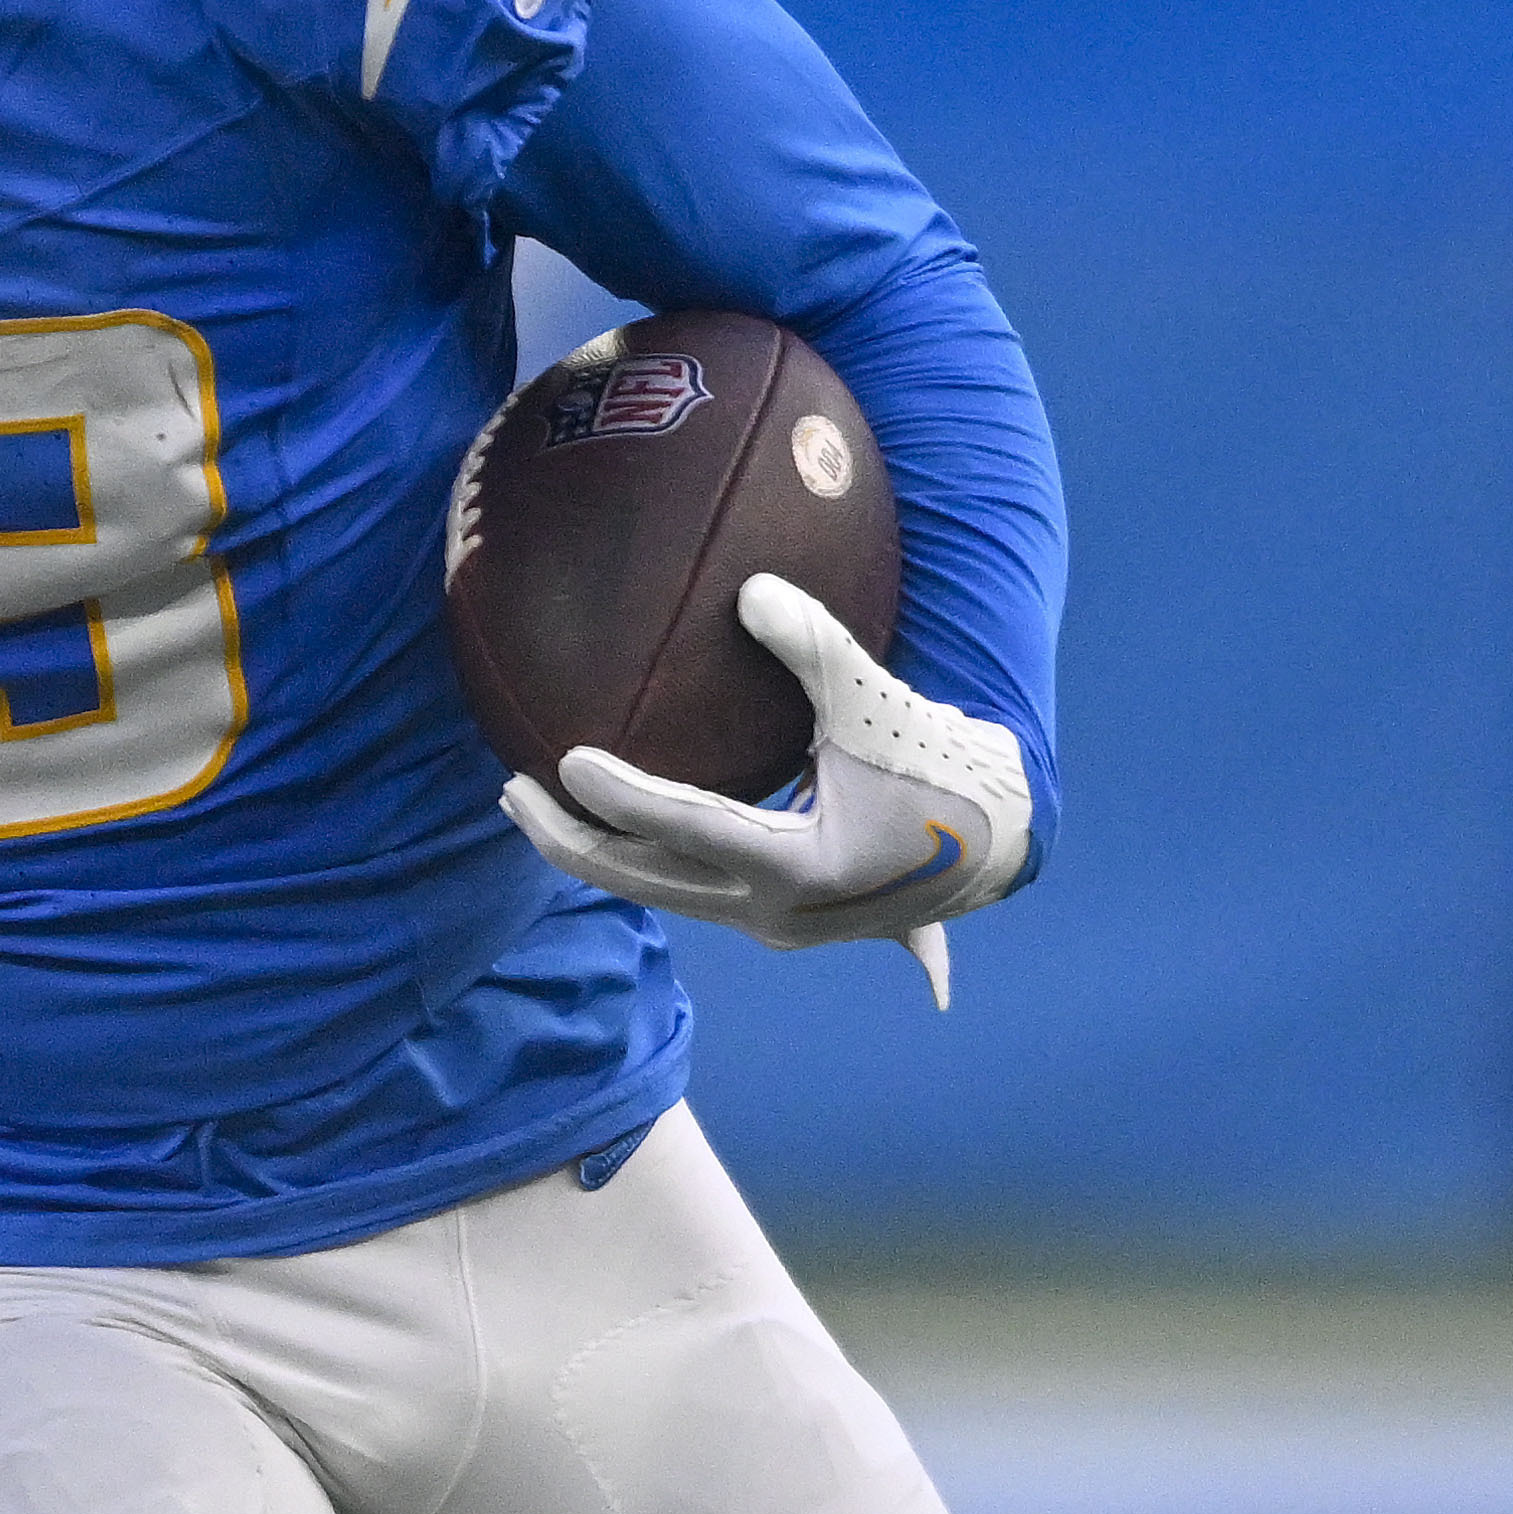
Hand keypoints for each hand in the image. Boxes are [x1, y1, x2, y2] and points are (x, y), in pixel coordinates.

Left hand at [500, 572, 1030, 1004]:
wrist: (1003, 841)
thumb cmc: (944, 767)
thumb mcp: (880, 702)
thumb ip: (814, 646)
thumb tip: (747, 590)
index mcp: (802, 868)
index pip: (688, 830)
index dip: (620, 798)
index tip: (564, 760)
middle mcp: (778, 913)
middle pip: (645, 882)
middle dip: (569, 841)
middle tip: (509, 792)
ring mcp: (775, 924)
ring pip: (660, 890)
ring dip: (596, 851)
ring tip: (531, 804)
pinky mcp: (776, 916)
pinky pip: (687, 885)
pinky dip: (639, 854)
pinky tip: (596, 825)